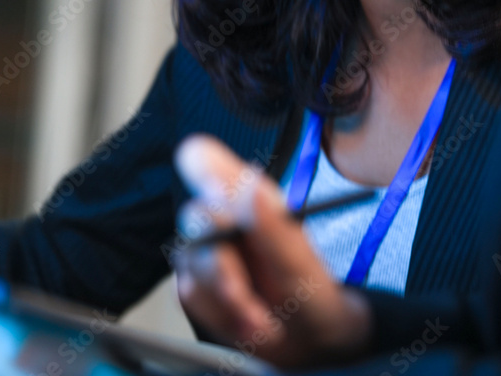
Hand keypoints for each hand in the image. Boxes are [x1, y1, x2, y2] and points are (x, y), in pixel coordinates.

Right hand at [172, 134, 373, 369]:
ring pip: (191, 262)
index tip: (222, 199)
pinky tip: (248, 320)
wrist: (310, 342)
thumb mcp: (300, 261)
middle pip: (193, 216)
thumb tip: (249, 188)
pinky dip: (221, 316)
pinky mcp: (195, 286)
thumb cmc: (310, 290)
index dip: (200, 170)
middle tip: (243, 291)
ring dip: (228, 297)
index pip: (201, 158)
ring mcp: (203, 252)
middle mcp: (220, 218)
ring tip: (261, 317)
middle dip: (220, 261)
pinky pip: (189, 296)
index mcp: (246, 195)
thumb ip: (272, 226)